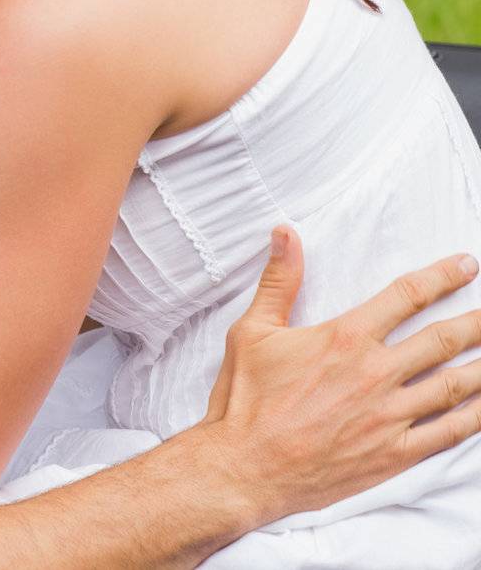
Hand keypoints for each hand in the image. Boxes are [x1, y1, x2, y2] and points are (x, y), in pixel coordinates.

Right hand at [198, 225, 480, 521]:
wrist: (244, 467)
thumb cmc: (245, 400)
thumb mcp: (252, 331)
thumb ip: (279, 281)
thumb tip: (285, 234)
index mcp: (345, 338)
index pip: (405, 297)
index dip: (441, 277)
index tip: (465, 265)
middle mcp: (375, 373)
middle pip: (443, 339)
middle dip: (477, 322)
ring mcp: (390, 416)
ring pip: (455, 384)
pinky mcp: (394, 453)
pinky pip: (448, 432)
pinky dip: (475, 417)